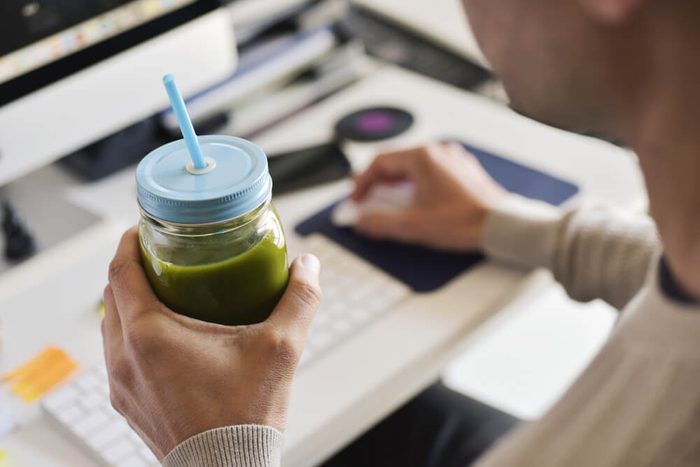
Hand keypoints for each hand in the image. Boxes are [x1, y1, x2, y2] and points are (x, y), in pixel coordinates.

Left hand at [102, 228, 321, 458]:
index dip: (129, 242)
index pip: (120, 271)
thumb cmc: (245, 415)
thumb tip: (308, 266)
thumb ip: (299, 299)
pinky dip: (132, 336)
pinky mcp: (129, 405)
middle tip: (161, 256)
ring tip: (164, 294)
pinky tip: (167, 340)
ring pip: (112, 328)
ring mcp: (122, 385)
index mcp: (149, 335)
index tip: (144, 228)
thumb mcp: (281, 349)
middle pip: (111, 296)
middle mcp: (123, 358)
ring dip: (130, 304)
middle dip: (131, 269)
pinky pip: (118, 357)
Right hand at [353, 143, 508, 251]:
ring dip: (396, 186)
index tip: (357, 200)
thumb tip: (362, 221)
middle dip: (378, 184)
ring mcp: (453, 161)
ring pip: (413, 168)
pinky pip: (430, 174)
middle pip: (396, 163)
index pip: (380, 162)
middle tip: (368, 202)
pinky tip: (415, 204)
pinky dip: (416, 186)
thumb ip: (379, 222)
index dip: (362, 182)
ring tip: (389, 206)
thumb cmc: (466, 221)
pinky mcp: (462, 173)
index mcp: (423, 157)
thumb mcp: (412, 225)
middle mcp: (438, 153)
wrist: (501, 226)